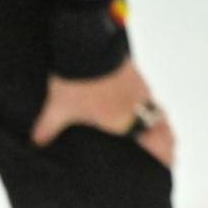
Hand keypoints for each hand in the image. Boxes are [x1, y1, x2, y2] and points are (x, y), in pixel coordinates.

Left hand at [30, 56, 175, 166]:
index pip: (155, 144)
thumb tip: (36, 143)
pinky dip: (147, 105)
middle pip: (162, 127)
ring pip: (157, 110)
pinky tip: (137, 106)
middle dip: (166, 142)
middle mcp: (138, 107)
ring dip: (158, 122)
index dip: (165, 156)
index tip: (170, 165)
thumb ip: (48, 128)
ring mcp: (140, 89)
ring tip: (155, 131)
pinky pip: (147, 95)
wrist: (88, 43)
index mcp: (123, 123)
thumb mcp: (59, 108)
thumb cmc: (77, 79)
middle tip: (168, 152)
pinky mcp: (135, 74)